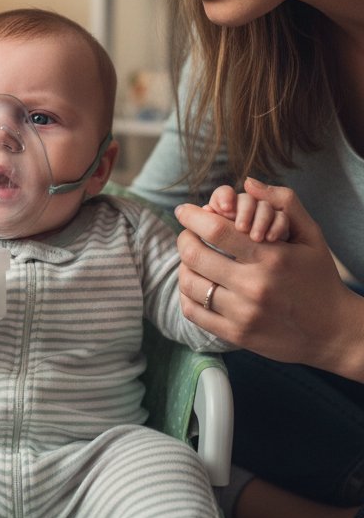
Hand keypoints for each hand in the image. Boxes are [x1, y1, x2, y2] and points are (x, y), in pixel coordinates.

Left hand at [174, 178, 363, 376]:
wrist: (334, 332)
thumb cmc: (319, 277)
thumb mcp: (311, 236)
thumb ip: (284, 203)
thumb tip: (249, 182)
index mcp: (271, 258)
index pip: (215, 230)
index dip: (191, 216)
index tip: (183, 211)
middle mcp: (255, 286)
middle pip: (194, 255)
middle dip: (184, 238)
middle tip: (187, 234)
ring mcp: (243, 314)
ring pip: (190, 284)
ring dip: (183, 266)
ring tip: (192, 259)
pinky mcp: (236, 335)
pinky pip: (193, 311)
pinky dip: (187, 294)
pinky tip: (197, 285)